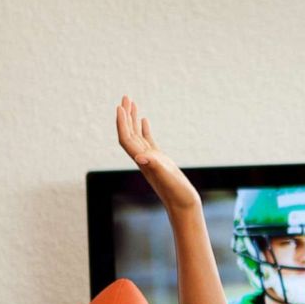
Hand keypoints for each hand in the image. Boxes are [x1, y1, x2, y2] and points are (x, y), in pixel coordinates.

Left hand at [115, 96, 200, 210]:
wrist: (184, 206)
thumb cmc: (177, 194)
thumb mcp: (168, 179)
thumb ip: (155, 167)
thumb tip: (140, 157)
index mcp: (143, 161)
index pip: (126, 139)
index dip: (122, 123)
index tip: (120, 107)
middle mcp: (144, 159)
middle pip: (129, 134)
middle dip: (126, 116)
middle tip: (125, 97)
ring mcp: (152, 160)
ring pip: (137, 135)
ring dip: (132, 119)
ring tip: (131, 103)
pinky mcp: (160, 161)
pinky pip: (148, 141)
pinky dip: (144, 129)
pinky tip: (144, 120)